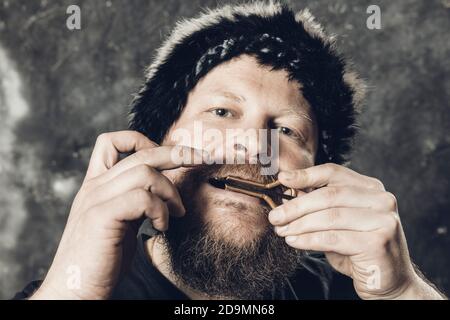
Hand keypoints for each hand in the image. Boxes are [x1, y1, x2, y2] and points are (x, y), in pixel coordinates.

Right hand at [31, 131, 204, 299]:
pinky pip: (143, 198)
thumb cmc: (102, 259)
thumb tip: (164, 189)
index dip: (143, 140)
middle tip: (203, 159)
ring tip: (175, 213)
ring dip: (170, 192)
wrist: (74, 290)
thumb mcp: (120, 222)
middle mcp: (94, 186)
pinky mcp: (101, 216)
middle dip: (178, 153)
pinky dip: (160, 211)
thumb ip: (135, 201)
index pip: (112, 141)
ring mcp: (96, 198)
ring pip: (146, 173)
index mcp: (96, 184)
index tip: (169, 156)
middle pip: (142, 152)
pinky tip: (160, 227)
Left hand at [269, 163, 436, 298]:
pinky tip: (294, 241)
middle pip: (328, 195)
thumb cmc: (358, 249)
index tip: (282, 179)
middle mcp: (381, 200)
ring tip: (282, 231)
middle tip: (275, 216)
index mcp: (371, 188)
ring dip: (299, 224)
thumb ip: (319, 206)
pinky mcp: (378, 242)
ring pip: (329, 217)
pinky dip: (309, 240)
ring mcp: (383, 220)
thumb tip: (289, 191)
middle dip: (296, 206)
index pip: (333, 173)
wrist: (387, 281)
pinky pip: (333, 238)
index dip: (306, 175)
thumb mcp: (337, 223)